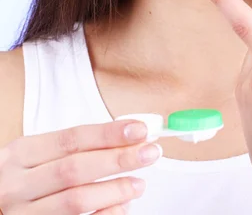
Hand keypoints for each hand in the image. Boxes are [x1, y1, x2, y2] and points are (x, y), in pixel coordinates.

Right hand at [0, 119, 161, 213]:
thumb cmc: (21, 181)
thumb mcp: (34, 156)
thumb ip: (73, 148)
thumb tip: (126, 137)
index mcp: (20, 154)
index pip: (72, 139)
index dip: (108, 134)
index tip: (140, 129)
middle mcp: (16, 185)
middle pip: (76, 168)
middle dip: (118, 159)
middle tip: (151, 153)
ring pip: (76, 201)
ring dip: (115, 191)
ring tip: (139, 184)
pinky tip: (121, 207)